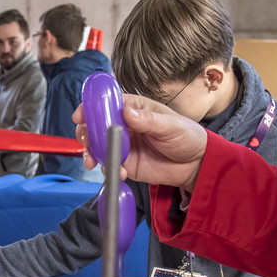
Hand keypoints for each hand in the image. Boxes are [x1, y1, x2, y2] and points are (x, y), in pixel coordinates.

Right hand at [73, 94, 207, 191]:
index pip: (107, 104)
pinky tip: (119, 173)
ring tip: (93, 161)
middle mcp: (124, 125)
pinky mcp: (126, 163)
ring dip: (92, 153)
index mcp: (134, 109)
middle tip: (86, 141)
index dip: (91, 108)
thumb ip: (148, 120)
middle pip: (96, 126)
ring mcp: (124, 145)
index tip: (80, 116)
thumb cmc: (187, 136)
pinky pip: (110, 166)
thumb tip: (127, 112)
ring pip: (98, 147)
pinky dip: (109, 170)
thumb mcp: (170, 125)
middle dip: (86, 133)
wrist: (196, 165)